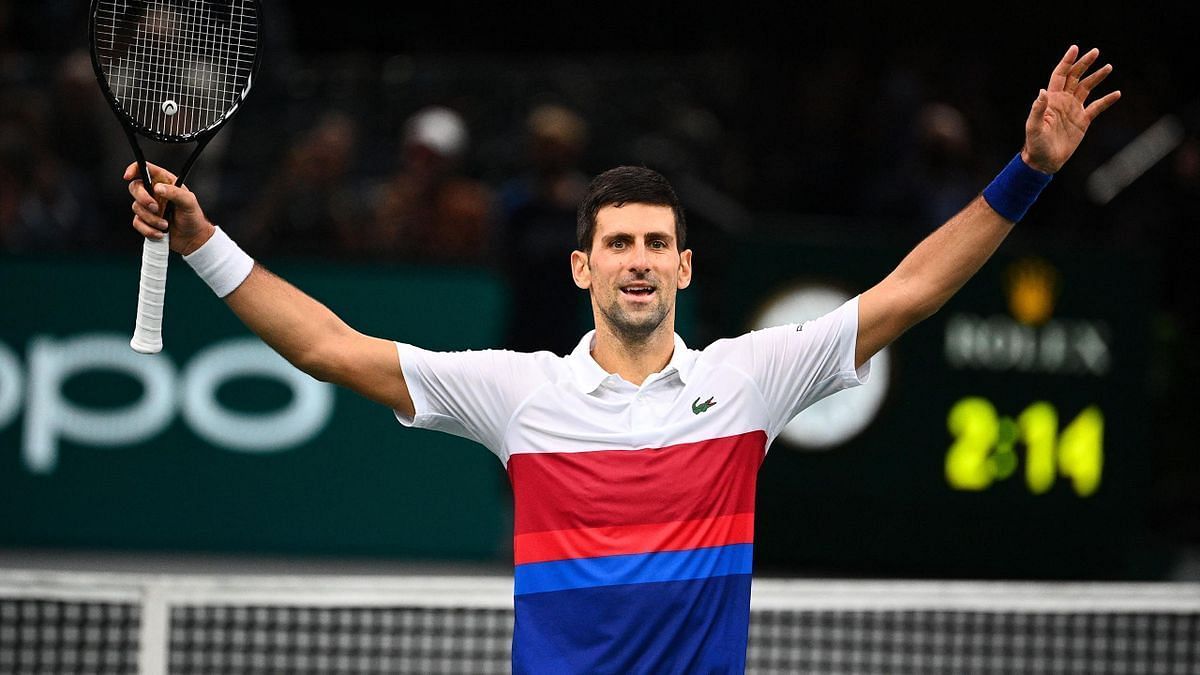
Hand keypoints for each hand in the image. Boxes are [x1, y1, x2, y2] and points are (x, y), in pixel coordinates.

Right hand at [125, 162, 214, 254]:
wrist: (192, 238)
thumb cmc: (193, 217)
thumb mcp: (189, 202)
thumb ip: (176, 193)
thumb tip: (159, 188)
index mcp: (165, 182)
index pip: (145, 169)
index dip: (134, 169)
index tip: (128, 176)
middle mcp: (154, 192)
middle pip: (135, 187)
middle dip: (143, 199)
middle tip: (156, 208)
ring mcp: (148, 207)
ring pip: (136, 207)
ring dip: (151, 219)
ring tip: (165, 225)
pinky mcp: (145, 220)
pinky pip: (137, 223)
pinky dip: (148, 230)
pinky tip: (160, 233)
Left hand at [1021, 45, 1120, 174]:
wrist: (1044, 161)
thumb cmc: (1035, 144)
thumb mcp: (1033, 127)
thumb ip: (1037, 109)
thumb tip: (1042, 91)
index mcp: (1051, 100)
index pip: (1060, 75)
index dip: (1067, 61)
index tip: (1075, 48)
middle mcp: (1063, 101)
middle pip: (1075, 77)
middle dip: (1084, 64)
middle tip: (1096, 52)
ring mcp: (1073, 110)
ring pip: (1087, 88)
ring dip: (1097, 77)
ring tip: (1108, 67)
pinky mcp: (1082, 121)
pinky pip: (1097, 107)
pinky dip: (1107, 100)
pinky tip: (1116, 93)